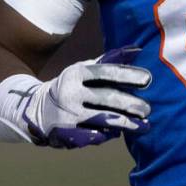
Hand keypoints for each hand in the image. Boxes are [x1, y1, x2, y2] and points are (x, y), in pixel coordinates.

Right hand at [10, 46, 152, 148]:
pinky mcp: (64, 134)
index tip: (148, 79)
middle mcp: (71, 93)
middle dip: (130, 104)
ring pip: (101, 119)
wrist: (36, 109)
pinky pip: (89, 136)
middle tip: (149, 109)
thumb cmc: (73, 85)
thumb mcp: (86, 69)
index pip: (106, 72)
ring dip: (125, 124)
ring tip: (144, 126)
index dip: (127, 75)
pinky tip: (118, 134)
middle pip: (106, 98)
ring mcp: (67, 114)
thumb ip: (111, 61)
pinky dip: (105, 135)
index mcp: (77, 73)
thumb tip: (137, 49)